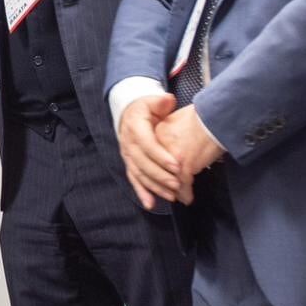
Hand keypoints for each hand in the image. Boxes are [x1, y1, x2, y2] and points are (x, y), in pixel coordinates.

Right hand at [117, 94, 181, 209]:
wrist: (128, 114)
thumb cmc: (145, 108)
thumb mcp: (152, 101)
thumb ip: (160, 102)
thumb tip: (167, 100)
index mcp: (134, 127)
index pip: (147, 144)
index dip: (161, 156)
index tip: (178, 165)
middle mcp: (128, 143)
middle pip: (143, 163)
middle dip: (160, 175)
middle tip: (178, 184)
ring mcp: (127, 156)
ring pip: (139, 174)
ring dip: (154, 186)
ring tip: (171, 195)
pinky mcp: (129, 164)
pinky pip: (134, 180)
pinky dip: (142, 193)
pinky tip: (151, 204)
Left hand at [154, 106, 224, 202]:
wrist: (216, 116)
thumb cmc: (203, 117)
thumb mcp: (178, 120)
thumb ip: (170, 134)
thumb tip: (173, 146)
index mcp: (156, 133)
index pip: (149, 156)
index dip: (154, 169)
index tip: (158, 177)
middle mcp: (158, 146)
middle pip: (154, 171)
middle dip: (161, 185)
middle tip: (168, 192)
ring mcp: (169, 158)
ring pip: (167, 181)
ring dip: (173, 191)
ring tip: (179, 196)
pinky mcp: (183, 166)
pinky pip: (183, 185)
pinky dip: (186, 194)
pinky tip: (188, 198)